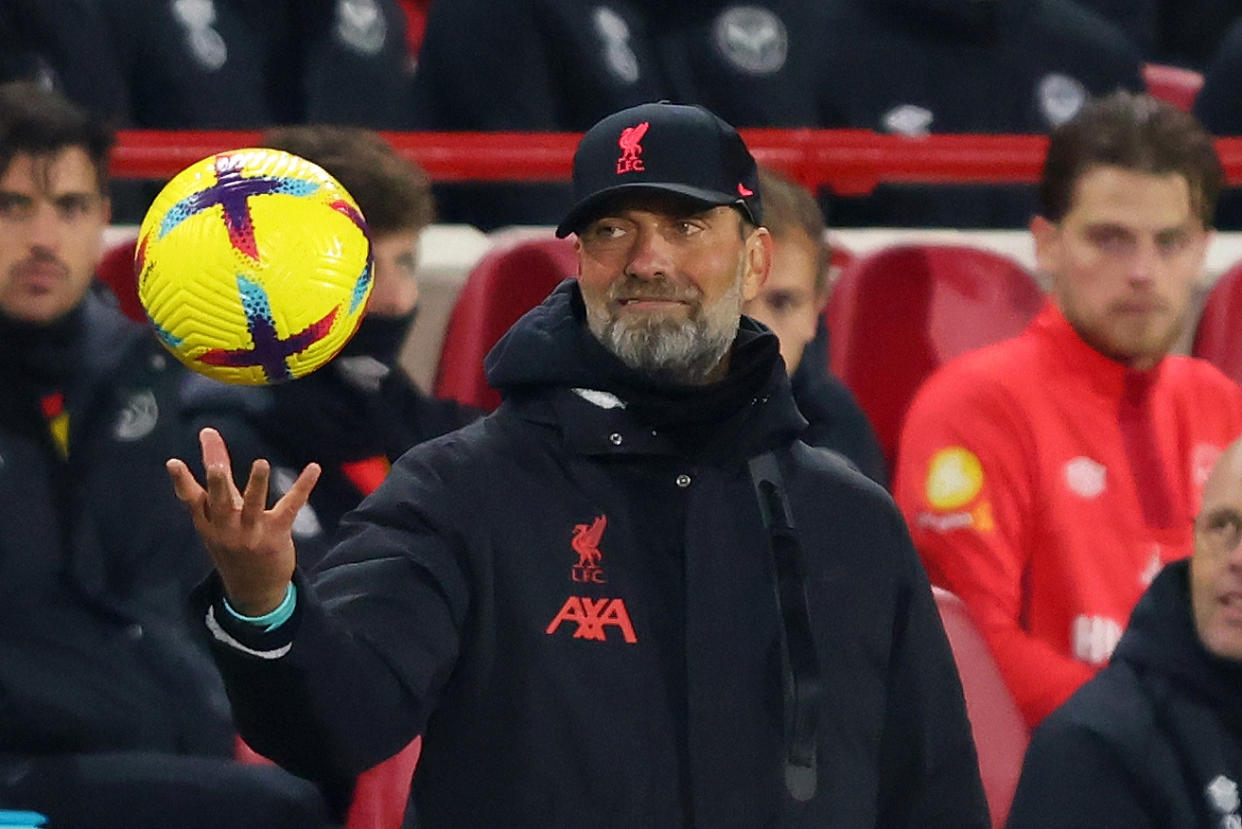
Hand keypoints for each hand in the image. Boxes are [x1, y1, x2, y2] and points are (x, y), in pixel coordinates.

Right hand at [167, 427, 320, 615]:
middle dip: (218, 483)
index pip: (192, 500)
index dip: (182, 482)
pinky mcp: (276, 534)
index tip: (173, 462)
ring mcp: (251, 532)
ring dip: (256, 484)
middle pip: (220, 501)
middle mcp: (226, 528)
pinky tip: (313, 468)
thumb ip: (218, 489)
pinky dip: (302, 486)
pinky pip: (290, 507)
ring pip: (252, 506)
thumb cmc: (234, 548)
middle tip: (217, 466)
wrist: (254, 591)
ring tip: (261, 464)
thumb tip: (213, 454)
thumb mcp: (219, 524)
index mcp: (208, 524)